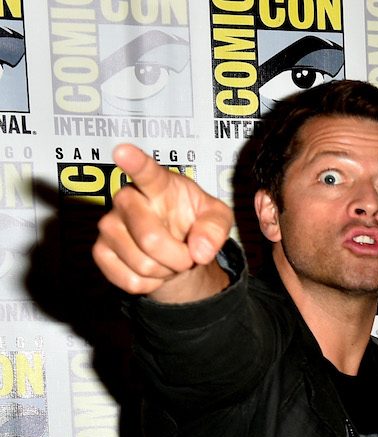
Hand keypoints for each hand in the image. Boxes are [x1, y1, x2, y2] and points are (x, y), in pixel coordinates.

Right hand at [93, 144, 233, 301]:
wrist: (178, 247)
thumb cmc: (194, 222)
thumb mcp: (217, 219)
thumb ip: (216, 228)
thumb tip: (200, 250)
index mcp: (158, 183)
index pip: (146, 171)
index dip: (134, 162)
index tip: (123, 150)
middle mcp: (127, 199)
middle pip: (151, 239)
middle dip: (179, 257)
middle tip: (187, 254)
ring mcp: (109, 225)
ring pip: (142, 264)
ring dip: (166, 271)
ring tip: (169, 258)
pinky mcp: (100, 251)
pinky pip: (129, 280)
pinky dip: (150, 284)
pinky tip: (152, 270)